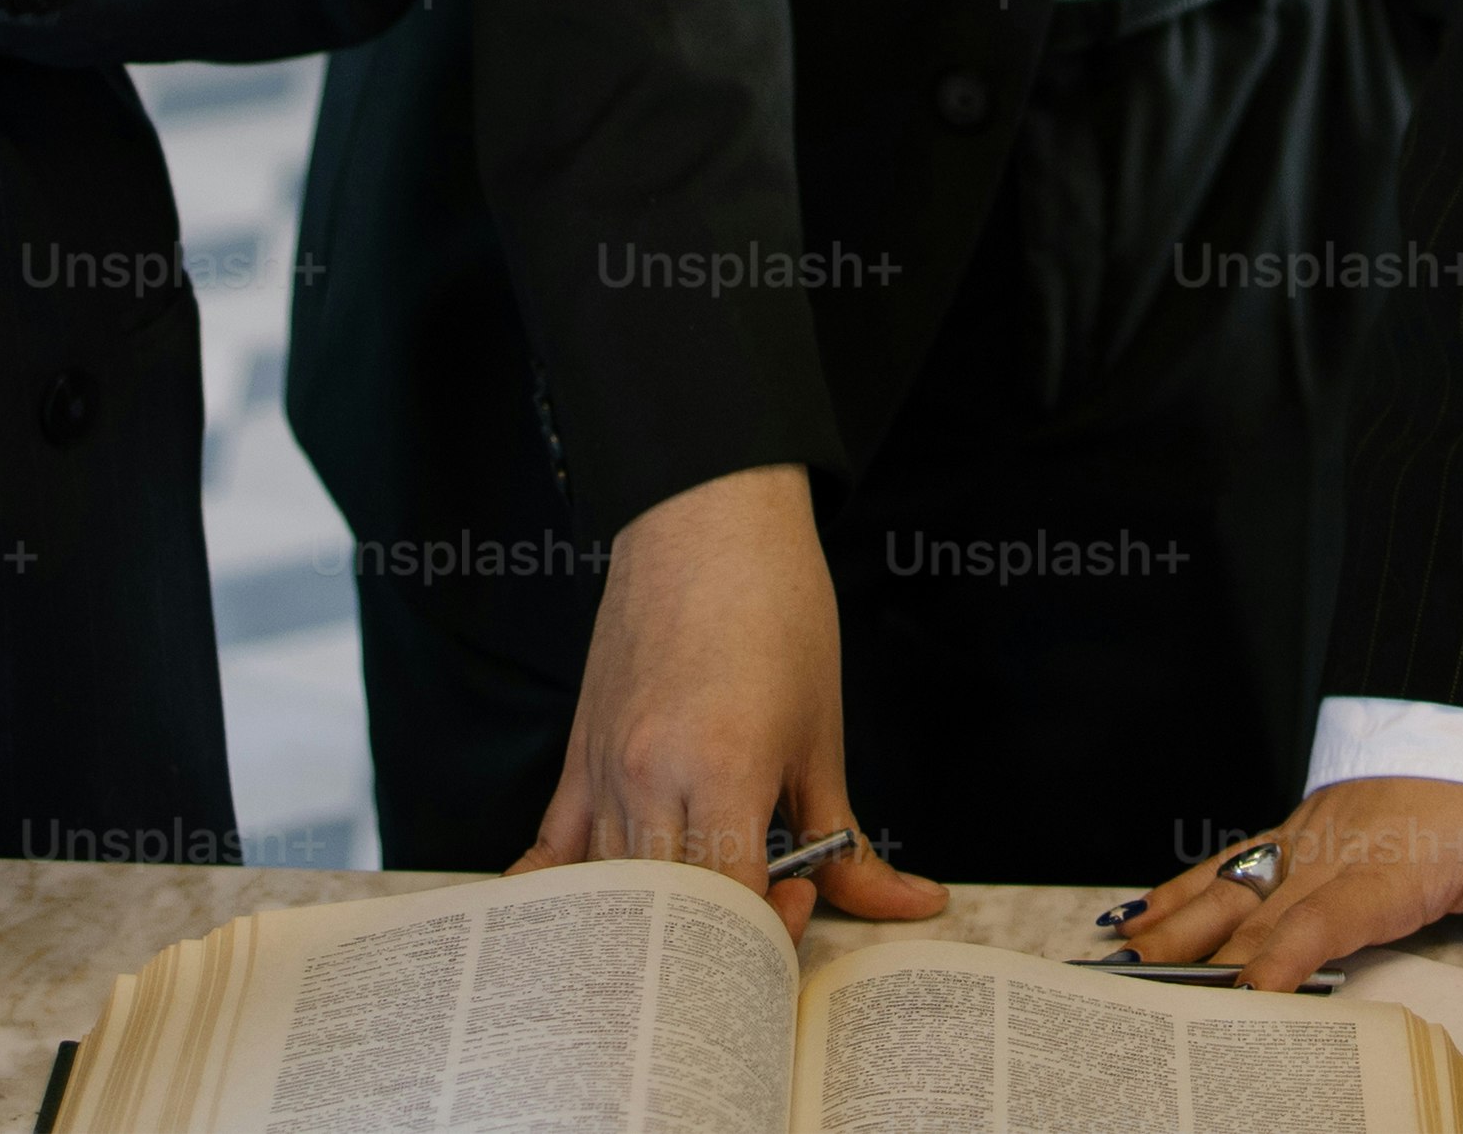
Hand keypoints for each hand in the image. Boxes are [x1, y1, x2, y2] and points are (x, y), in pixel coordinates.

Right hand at [520, 464, 945, 934]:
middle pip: (667, 915)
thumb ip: (848, 840)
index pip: (733, 906)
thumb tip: (910, 905)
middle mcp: (647, 779)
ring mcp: (602, 771)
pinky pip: (552, 854)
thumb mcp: (823, 736)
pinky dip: (572, 897)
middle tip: (758, 914)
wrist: (708, 520)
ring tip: (702, 920)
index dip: (772, 929)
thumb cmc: (777, 613)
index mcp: (720, 770)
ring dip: (656, 926)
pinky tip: (591, 930)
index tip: (801, 897)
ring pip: (612, 895)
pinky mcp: (577, 758)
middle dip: (718, 942)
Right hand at [1120, 778, 1462, 1026]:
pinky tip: (1139, 914)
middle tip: (1158, 999)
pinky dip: (1180, 890)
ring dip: (1179, 925)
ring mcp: (1304, 843)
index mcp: (1387, 871)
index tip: (1250, 994)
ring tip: (1130, 961)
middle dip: (1209, 959)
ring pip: (1232, 888)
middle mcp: (1333, 856)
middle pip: (1261, 914)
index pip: (1327, 920)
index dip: (1287, 957)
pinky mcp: (1292, 833)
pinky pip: (1229, 864)